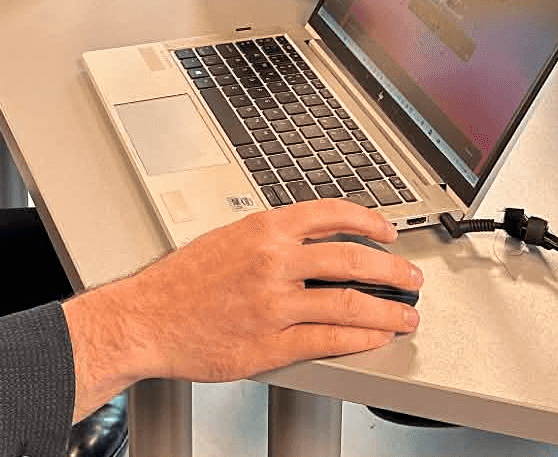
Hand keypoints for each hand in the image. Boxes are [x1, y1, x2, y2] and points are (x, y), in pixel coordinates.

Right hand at [59, 201, 420, 418]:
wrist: (146, 318)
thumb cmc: (179, 282)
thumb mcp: (225, 239)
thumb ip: (268, 239)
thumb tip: (310, 243)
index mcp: (263, 230)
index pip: (330, 214)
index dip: (368, 221)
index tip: (386, 231)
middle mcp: (273, 262)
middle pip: (351, 259)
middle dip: (392, 269)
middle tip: (411, 277)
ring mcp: (275, 304)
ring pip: (349, 303)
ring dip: (387, 310)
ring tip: (406, 314)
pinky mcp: (273, 343)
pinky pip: (330, 339)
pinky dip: (361, 338)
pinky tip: (375, 337)